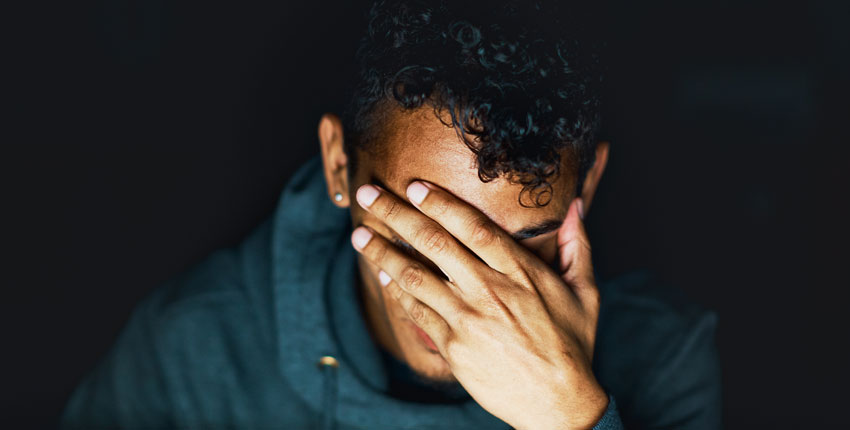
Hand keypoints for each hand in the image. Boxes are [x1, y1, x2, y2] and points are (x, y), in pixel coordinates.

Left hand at [350, 181, 608, 429]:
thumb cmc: (572, 344)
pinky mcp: (453, 345)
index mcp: (521, 271)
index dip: (440, 203)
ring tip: (359, 235)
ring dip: (383, 252)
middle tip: (369, 195)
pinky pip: (416, 312)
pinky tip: (381, 274)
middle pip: (434, 243)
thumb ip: (577, 245)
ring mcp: (468, 318)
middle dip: (397, 215)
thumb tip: (576, 207)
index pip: (472, 227)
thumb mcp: (584, 292)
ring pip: (415, 276)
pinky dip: (396, 291)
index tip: (414, 186)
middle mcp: (490, 289)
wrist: (558, 402)